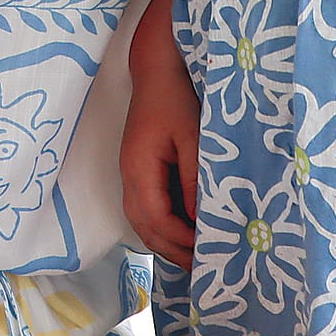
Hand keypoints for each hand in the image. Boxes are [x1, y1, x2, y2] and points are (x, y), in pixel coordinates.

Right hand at [120, 52, 199, 267]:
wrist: (155, 70)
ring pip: (140, 221)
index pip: (155, 218)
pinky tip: (183, 229)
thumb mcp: (192, 137)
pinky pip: (144, 208)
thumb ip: (194, 179)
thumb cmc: (175, 98)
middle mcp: (128, 175)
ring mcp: (130, 172)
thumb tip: (200, 219)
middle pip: (143, 226)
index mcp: (139, 168)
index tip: (207, 247)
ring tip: (193, 255)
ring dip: (165, 241)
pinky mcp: (137, 168)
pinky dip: (161, 225)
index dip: (180, 238)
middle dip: (171, 249)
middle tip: (201, 266)